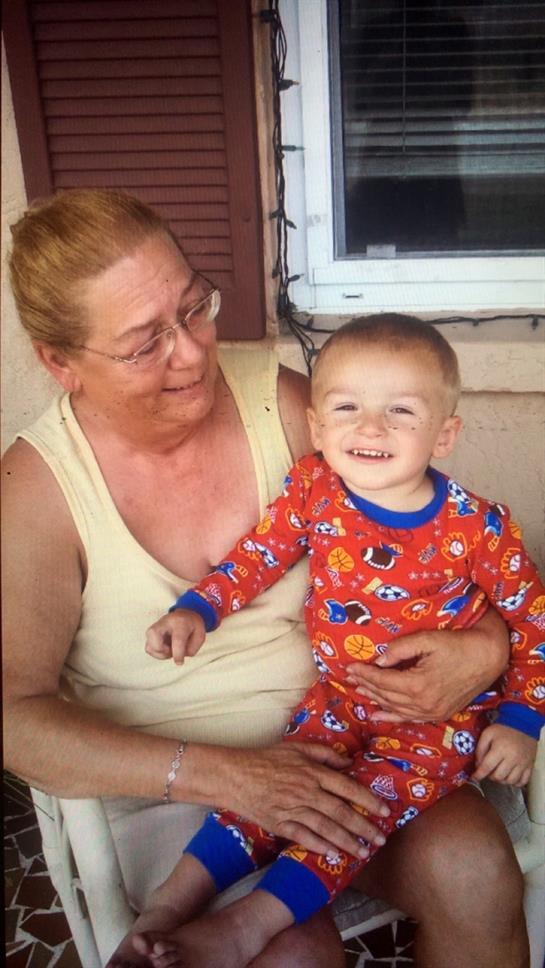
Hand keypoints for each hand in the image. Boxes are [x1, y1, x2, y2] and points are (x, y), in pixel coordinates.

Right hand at [145, 609, 205, 664]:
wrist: (185, 616)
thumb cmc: (193, 626)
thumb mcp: (200, 636)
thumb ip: (192, 649)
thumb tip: (178, 657)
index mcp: (180, 622)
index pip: (177, 639)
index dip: (178, 654)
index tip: (180, 662)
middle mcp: (165, 622)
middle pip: (153, 635)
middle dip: (162, 651)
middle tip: (171, 651)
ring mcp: (155, 627)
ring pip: (149, 646)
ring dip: (160, 654)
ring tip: (169, 650)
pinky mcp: (150, 634)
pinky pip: (148, 649)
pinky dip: (157, 653)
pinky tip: (165, 649)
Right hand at [223, 742, 390, 858]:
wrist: (234, 775)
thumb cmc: (266, 758)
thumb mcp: (296, 747)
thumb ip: (324, 753)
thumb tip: (348, 762)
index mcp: (312, 771)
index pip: (347, 787)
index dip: (368, 800)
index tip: (384, 811)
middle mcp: (306, 791)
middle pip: (341, 812)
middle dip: (364, 827)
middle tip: (381, 839)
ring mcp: (293, 809)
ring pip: (326, 829)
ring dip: (347, 842)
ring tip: (363, 852)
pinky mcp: (280, 824)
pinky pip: (304, 838)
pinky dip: (320, 848)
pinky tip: (334, 855)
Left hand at [345, 608, 508, 723]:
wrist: (488, 658)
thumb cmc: (457, 644)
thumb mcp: (427, 639)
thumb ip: (401, 649)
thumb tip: (378, 659)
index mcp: (417, 684)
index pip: (382, 680)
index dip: (364, 673)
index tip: (349, 666)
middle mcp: (422, 703)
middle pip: (385, 695)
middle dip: (365, 684)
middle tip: (349, 676)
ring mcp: (431, 712)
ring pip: (394, 708)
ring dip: (375, 699)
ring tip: (359, 689)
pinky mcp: (438, 714)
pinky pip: (409, 718)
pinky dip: (390, 716)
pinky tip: (377, 714)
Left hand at [473, 723, 536, 785]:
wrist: (523, 725)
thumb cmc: (503, 729)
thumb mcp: (487, 734)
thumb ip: (480, 749)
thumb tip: (478, 765)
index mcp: (500, 749)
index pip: (487, 767)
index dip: (479, 774)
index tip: (474, 777)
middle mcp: (512, 758)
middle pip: (498, 777)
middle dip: (490, 776)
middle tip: (488, 770)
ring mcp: (522, 763)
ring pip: (510, 781)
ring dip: (501, 780)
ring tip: (498, 772)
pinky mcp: (530, 766)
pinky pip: (522, 781)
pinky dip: (515, 783)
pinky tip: (509, 777)